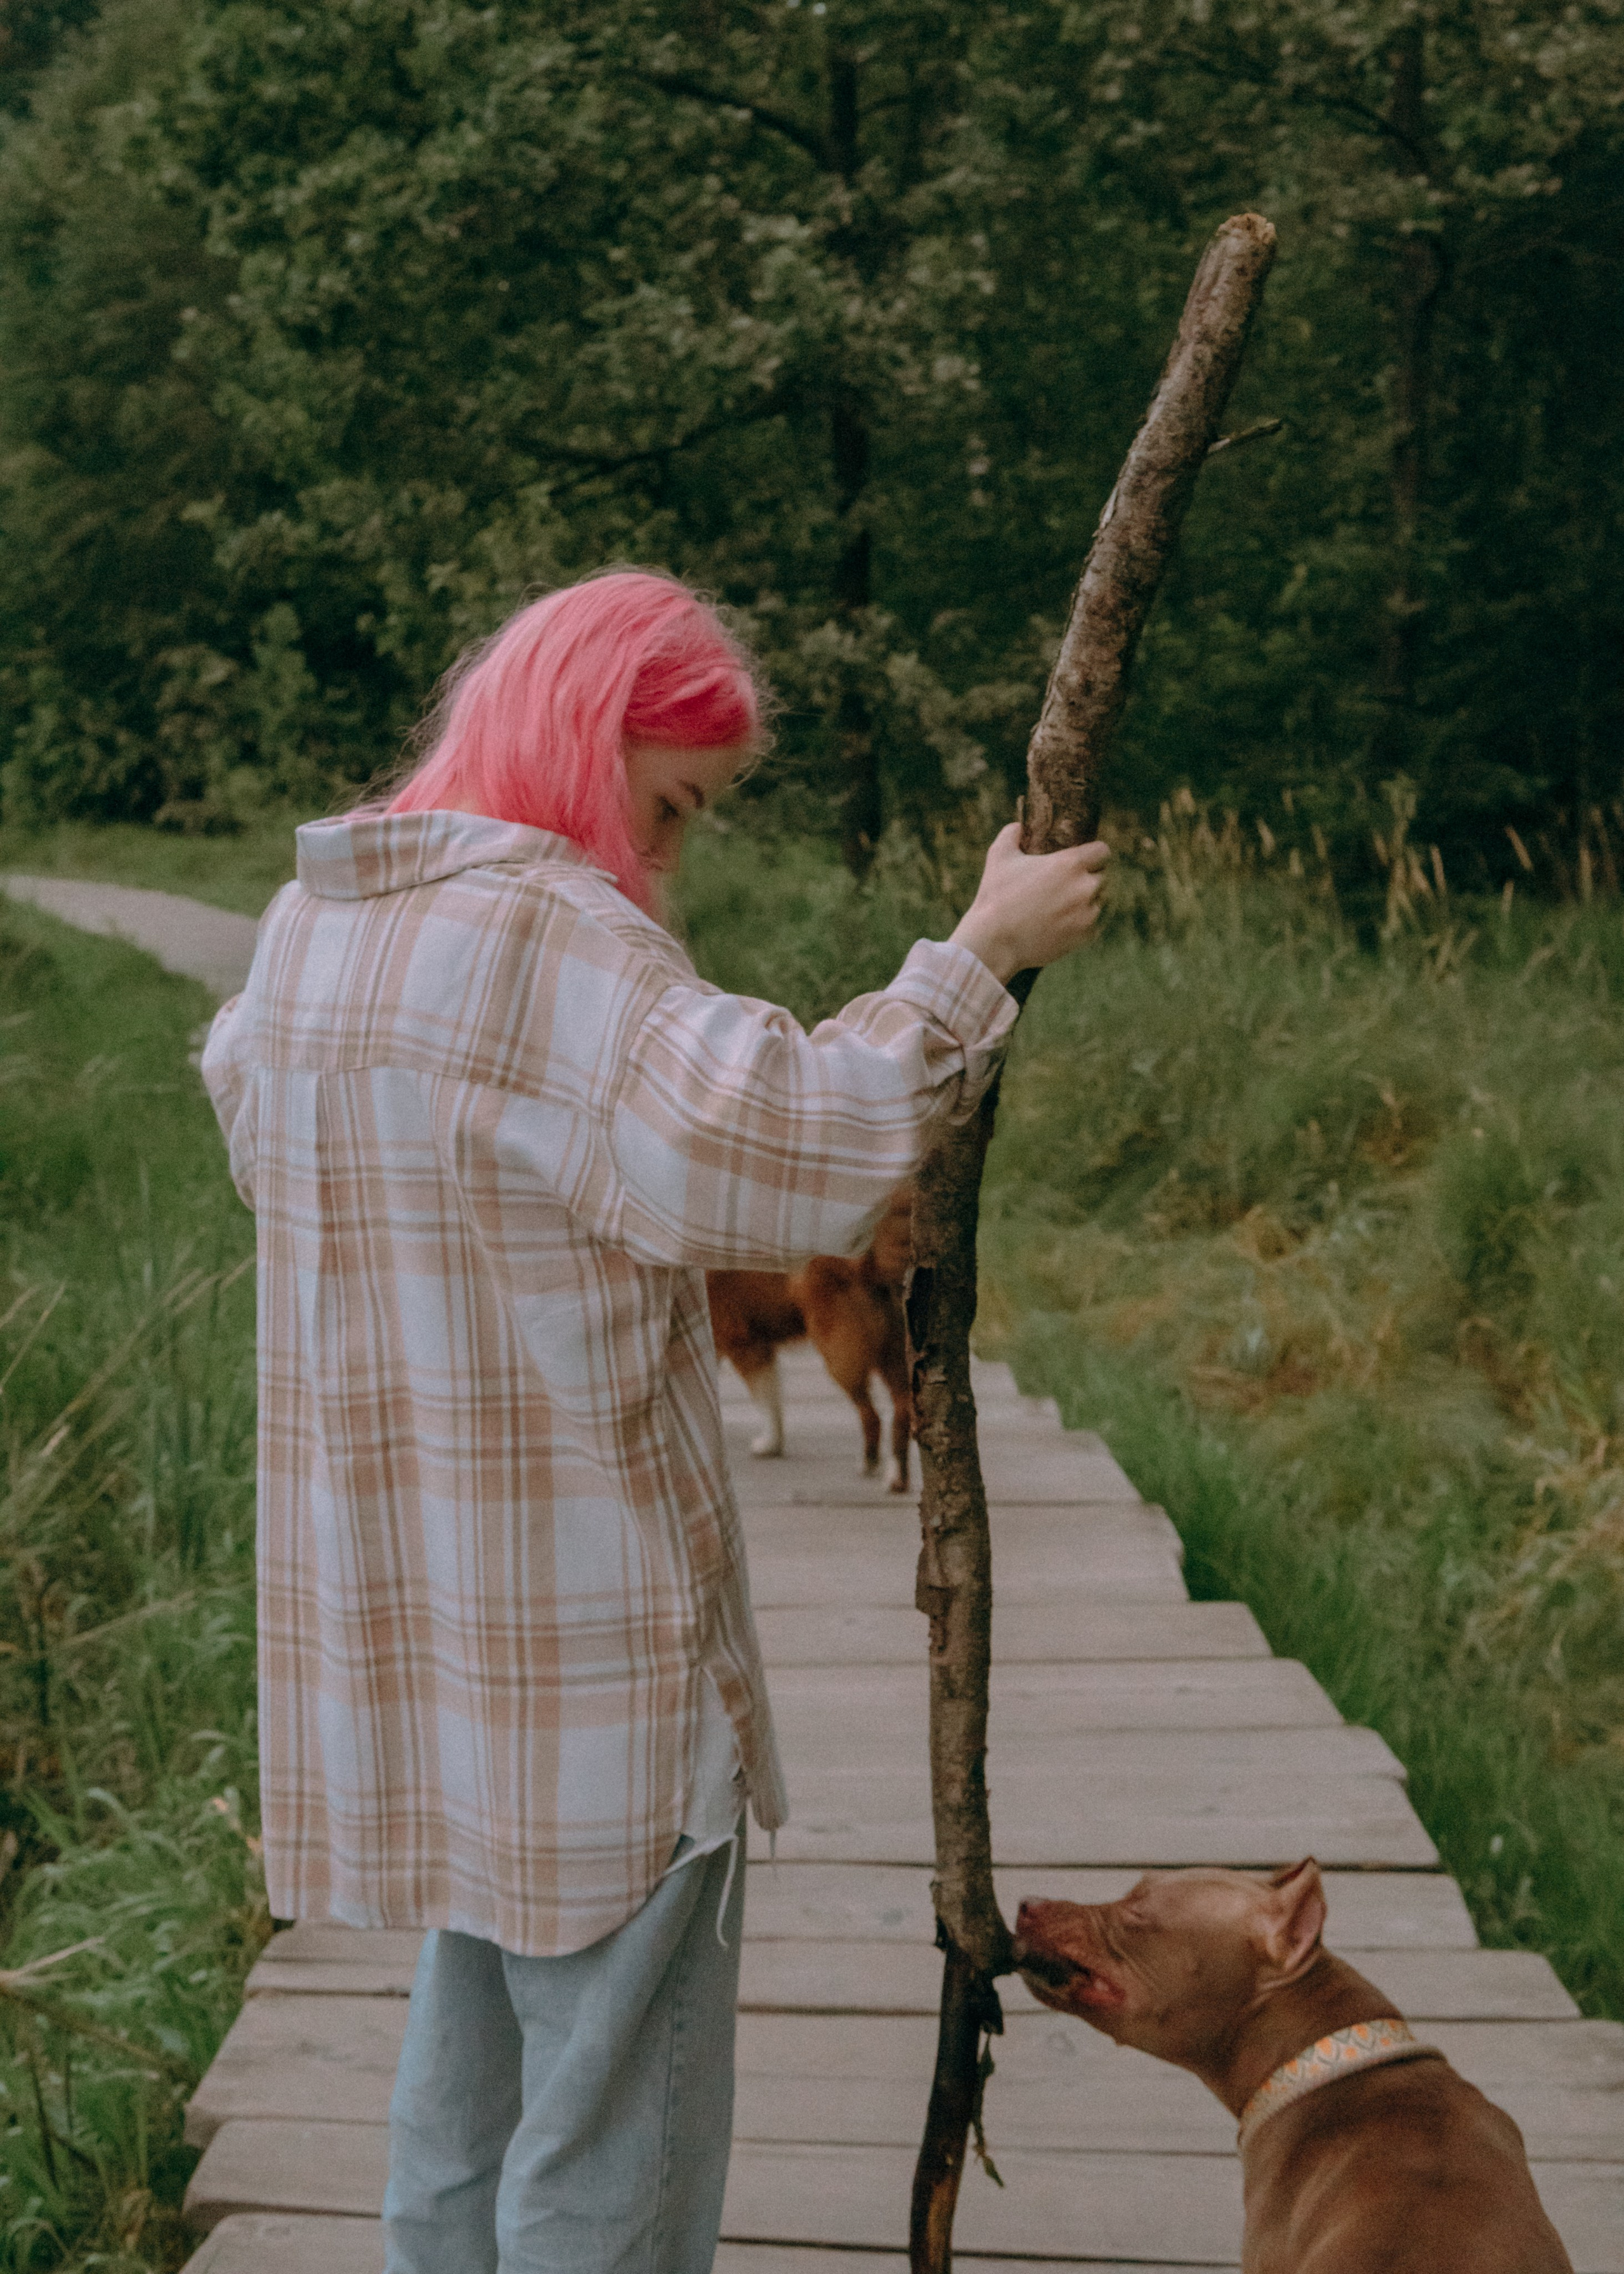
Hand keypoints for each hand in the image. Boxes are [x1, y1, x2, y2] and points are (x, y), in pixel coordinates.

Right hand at [949, 823, 1109, 982]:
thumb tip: (1019, 826)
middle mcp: (1085, 887)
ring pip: (1101, 901)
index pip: (1103, 851)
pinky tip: (1065, 922)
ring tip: (1066, 904)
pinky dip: (1084, 923)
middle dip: (1088, 878)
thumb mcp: (999, 856)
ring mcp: (1089, 913)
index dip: (1093, 854)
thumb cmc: (996, 897)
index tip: (1084, 859)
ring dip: (1088, 900)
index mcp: (1071, 863)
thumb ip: (1012, 833)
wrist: (994, 943)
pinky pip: (1095, 924)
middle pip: (1102, 876)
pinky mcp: (1086, 936)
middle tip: (1068, 884)